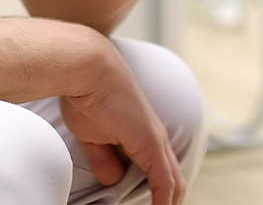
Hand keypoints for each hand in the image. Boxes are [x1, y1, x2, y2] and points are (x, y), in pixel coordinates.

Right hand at [60, 41, 184, 204]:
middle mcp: (156, 137)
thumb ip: (105, 160)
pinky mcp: (151, 143)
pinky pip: (165, 181)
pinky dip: (164, 202)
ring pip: (174, 183)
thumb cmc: (87, 95)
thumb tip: (113, 180)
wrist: (88, 70)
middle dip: (168, 203)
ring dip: (168, 204)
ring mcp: (156, 140)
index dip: (159, 196)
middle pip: (174, 180)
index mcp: (144, 135)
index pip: (162, 173)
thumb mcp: (95, 137)